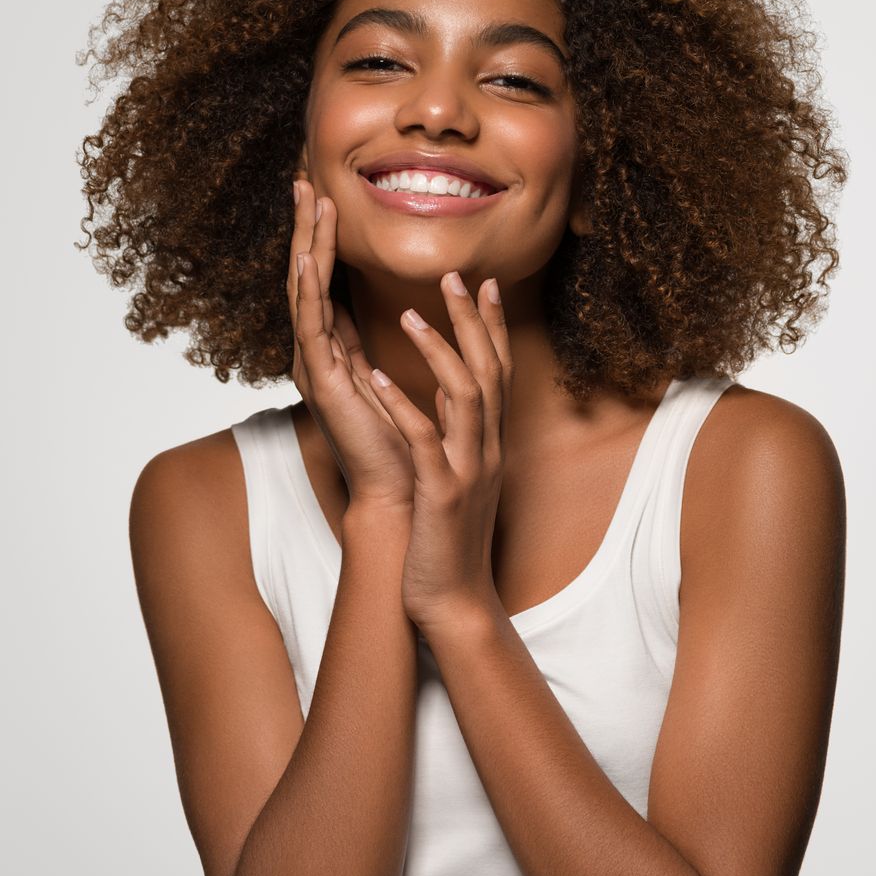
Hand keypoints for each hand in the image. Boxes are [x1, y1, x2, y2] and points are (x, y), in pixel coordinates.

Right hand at [288, 178, 414, 514]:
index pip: (323, 281)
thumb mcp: (387, 380)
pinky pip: (311, 325)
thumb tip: (389, 310)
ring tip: (307, 199)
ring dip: (306, 242)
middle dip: (304, 227)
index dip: (320, 237)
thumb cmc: (400, 444)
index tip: (321, 194)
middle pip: (305, 276)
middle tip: (302, 178)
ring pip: (305, 290)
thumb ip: (375, 347)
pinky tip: (308, 257)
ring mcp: (315, 365)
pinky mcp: (323, 382)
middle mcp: (315, 353)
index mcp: (332, 351)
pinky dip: (309, 289)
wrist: (400, 495)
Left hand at [361, 270, 513, 631]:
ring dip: (438, 353)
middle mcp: (487, 449)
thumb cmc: (446, 539)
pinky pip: (423, 441)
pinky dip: (402, 406)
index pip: (498, 371)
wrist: (454, 602)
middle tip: (455, 274)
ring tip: (408, 315)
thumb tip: (446, 397)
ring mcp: (468, 470)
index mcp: (489, 443)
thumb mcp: (456, 476)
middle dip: (473, 321)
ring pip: (465, 398)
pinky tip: (377, 378)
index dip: (492, 325)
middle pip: (489, 371)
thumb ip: (454, 435)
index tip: (482, 281)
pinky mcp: (442, 495)